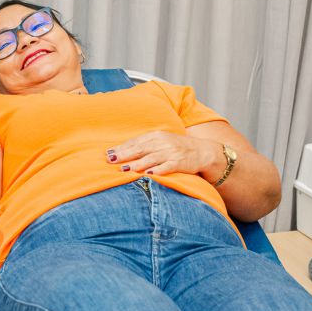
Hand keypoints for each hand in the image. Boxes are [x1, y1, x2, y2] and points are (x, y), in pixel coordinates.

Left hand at [106, 130, 220, 176]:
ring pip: (151, 158)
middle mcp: (162, 142)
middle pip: (140, 149)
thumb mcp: (162, 142)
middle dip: (125, 155)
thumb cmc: (178, 148)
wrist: (203, 151)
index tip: (108, 153)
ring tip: (125, 169)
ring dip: (137, 164)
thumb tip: (124, 152)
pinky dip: (157, 170)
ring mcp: (171, 152)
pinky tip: (148, 174)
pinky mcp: (179, 162)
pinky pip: (166, 167)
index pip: (135, 142)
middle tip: (111, 160)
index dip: (121, 148)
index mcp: (156, 136)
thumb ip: (145, 146)